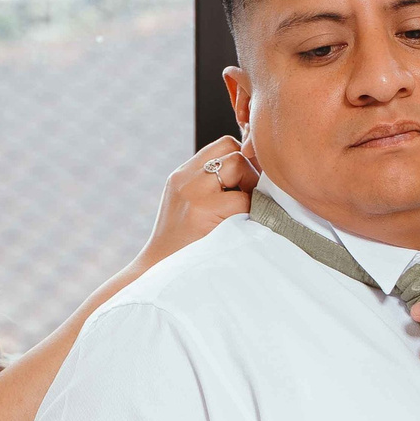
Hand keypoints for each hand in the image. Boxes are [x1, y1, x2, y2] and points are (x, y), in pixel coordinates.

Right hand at [134, 136, 254, 272]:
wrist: (159, 275)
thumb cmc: (183, 247)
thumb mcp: (190, 208)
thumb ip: (213, 188)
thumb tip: (260, 174)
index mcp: (182, 176)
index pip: (223, 146)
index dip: (244, 159)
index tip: (248, 186)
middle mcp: (185, 178)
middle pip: (233, 150)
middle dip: (250, 172)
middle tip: (251, 200)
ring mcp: (192, 192)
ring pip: (238, 165)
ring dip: (250, 188)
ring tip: (245, 214)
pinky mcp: (202, 210)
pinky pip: (243, 200)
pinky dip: (251, 213)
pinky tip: (243, 228)